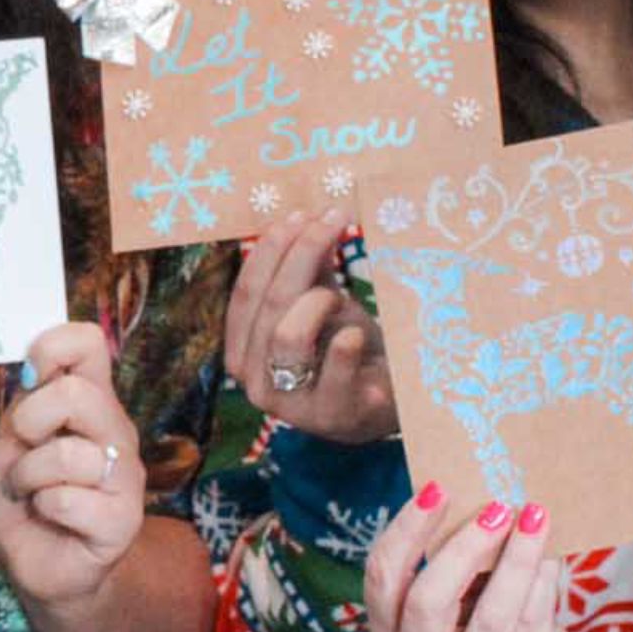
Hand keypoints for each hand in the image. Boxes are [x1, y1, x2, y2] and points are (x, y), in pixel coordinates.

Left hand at [0, 321, 145, 608]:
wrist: (41, 563)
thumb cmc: (24, 498)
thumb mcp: (10, 445)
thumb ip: (24, 406)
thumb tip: (35, 370)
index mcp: (90, 402)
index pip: (89, 343)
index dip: (53, 346)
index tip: (29, 377)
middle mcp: (115, 432)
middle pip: (79, 394)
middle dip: (30, 421)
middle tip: (21, 447)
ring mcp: (125, 477)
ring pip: (69, 455)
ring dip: (28, 476)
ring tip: (28, 492)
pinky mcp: (123, 520)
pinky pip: (66, 500)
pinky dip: (42, 508)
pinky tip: (49, 516)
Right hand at [225, 209, 394, 444]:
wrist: (389, 398)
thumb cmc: (348, 347)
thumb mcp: (321, 302)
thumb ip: (305, 269)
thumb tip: (302, 217)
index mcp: (243, 352)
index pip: (246, 294)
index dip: (270, 251)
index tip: (300, 214)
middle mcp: (255, 382)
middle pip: (269, 305)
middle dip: (300, 255)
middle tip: (333, 220)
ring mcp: (291, 406)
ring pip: (287, 336)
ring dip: (319, 303)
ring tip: (342, 298)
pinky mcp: (332, 417)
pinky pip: (332, 368)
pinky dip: (345, 343)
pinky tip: (355, 335)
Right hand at [362, 489, 632, 631]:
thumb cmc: (495, 626)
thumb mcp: (461, 600)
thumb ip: (456, 561)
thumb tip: (479, 497)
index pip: (382, 579)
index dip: (407, 530)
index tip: (437, 489)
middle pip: (427, 602)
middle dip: (463, 547)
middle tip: (496, 508)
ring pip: (490, 617)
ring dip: (515, 559)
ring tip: (535, 518)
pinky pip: (532, 626)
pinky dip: (542, 585)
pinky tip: (549, 558)